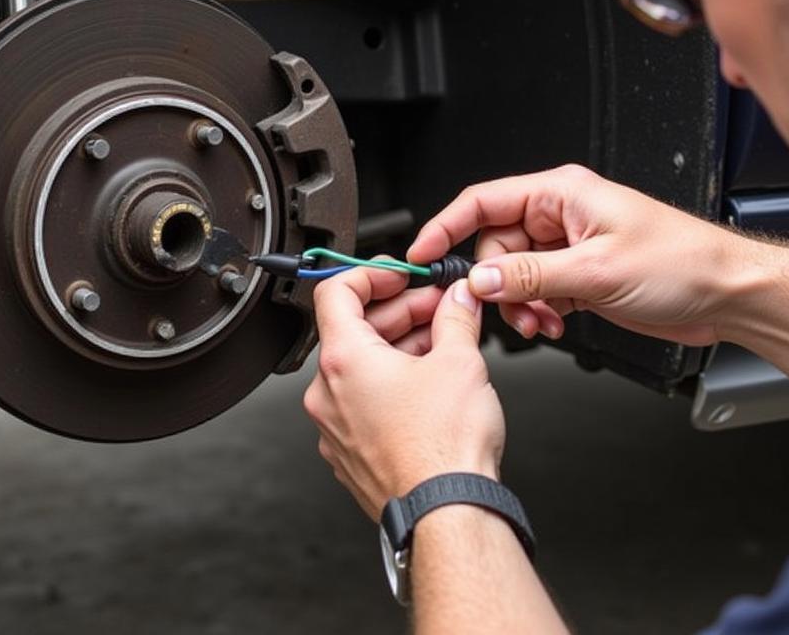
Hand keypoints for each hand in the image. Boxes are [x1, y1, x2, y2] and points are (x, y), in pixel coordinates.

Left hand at [303, 266, 504, 521]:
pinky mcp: (350, 454)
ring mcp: (335, 427)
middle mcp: (328, 393)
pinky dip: (391, 384)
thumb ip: (456, 317)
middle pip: (353, 329)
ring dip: (398, 346)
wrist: (446, 515)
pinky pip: (363, 403)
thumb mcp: (460, 361)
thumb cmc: (444, 449)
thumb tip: (458, 300)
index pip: (335, 290)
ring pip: (361, 368)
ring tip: (443, 343)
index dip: (370, 273)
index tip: (400, 274)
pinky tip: (429, 384)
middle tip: (439, 306)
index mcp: (343, 360)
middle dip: (400, 311)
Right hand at [408, 163, 741, 345]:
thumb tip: (482, 278)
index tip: (422, 252)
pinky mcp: (577, 273)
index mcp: (560, 193)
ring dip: (519, 303)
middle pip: (495, 245)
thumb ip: (531, 275)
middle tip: (506, 308)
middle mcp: (559, 215)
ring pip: (514, 273)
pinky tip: (555, 323)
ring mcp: (568, 246)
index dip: (446, 225)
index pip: (483, 201)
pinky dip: (538, 310)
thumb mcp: (597, 270)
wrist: (727, 294)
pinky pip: (536, 290)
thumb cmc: (682, 262)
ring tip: (541, 322)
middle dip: (496, 281)